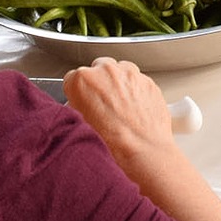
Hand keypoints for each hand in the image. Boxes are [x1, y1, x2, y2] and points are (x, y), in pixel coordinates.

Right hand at [64, 57, 175, 171]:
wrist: (143, 152)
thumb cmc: (112, 144)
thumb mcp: (79, 125)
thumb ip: (76, 106)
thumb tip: (80, 105)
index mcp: (82, 80)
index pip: (72, 78)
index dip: (77, 92)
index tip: (82, 101)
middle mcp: (106, 71)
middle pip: (97, 69)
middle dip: (99, 83)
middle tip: (102, 106)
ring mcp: (130, 74)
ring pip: (120, 71)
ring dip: (118, 84)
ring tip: (119, 108)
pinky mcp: (148, 81)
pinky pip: (138, 81)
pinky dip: (135, 91)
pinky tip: (134, 109)